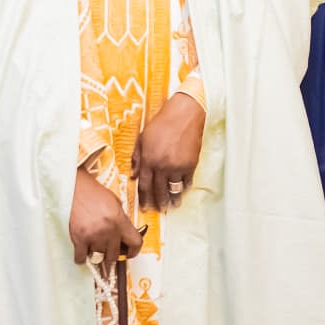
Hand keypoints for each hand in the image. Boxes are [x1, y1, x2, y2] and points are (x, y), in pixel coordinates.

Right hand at [70, 164, 143, 266]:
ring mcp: (93, 235)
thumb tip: (124, 236)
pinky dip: (81, 258)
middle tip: (108, 251)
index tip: (129, 253)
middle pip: (114, 255)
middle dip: (112, 254)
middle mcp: (108, 230)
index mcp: (120, 219)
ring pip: (99, 258)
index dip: (134, 251)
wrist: (72, 186)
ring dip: (97, 255)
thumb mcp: (114, 202)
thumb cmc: (92, 192)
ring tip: (95, 248)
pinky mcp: (78, 238)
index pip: (135, 243)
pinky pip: (81, 258)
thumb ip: (121, 220)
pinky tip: (83, 251)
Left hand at [135, 93, 204, 211]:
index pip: (144, 185)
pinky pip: (187, 181)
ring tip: (173, 205)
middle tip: (159, 210)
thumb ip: (137, 157)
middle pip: (159, 191)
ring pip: (174, 189)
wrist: (184, 115)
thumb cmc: (162, 123)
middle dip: (158, 202)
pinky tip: (183, 190)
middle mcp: (162, 166)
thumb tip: (133, 174)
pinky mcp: (191, 164)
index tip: (144, 207)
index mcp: (148, 160)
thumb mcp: (143, 138)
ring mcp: (177, 166)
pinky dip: (185, 187)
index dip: (144, 199)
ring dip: (173, 199)